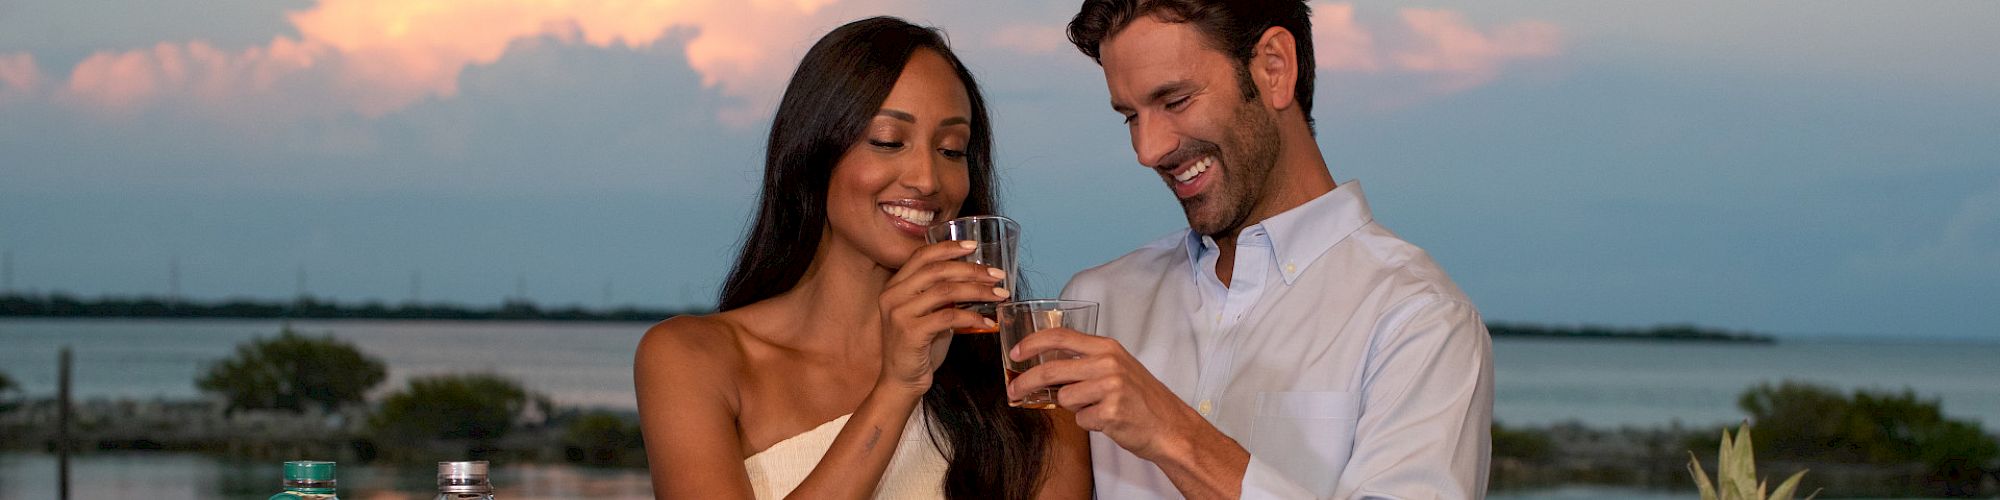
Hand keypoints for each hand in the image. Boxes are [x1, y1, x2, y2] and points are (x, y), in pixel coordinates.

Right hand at [877, 240, 1008, 393]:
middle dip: (972, 270)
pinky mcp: (911, 333)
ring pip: (945, 291)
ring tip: (999, 295)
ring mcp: (899, 314)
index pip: (922, 256)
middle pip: (937, 270)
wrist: (901, 381)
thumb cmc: (919, 347)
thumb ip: (941, 294)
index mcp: (895, 286)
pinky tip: (988, 322)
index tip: (973, 246)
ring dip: (978, 291)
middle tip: (997, 275)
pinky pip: (949, 317)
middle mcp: (893, 295)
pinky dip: (973, 318)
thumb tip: (975, 278)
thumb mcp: (928, 314)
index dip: (948, 248)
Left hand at [1006, 328, 1209, 461]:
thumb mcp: (1115, 368)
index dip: (1032, 343)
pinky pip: (1080, 420)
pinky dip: (1090, 423)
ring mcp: (1110, 387)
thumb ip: (1084, 363)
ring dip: (1074, 408)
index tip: (1015, 353)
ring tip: (1098, 408)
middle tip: (1013, 391)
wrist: (1170, 426)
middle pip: (1051, 369)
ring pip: (1064, 398)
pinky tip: (1108, 420)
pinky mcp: (1110, 412)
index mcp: (1106, 347)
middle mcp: (1108, 362)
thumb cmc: (1141, 398)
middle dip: (1025, 381)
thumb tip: (1044, 368)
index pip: (1059, 336)